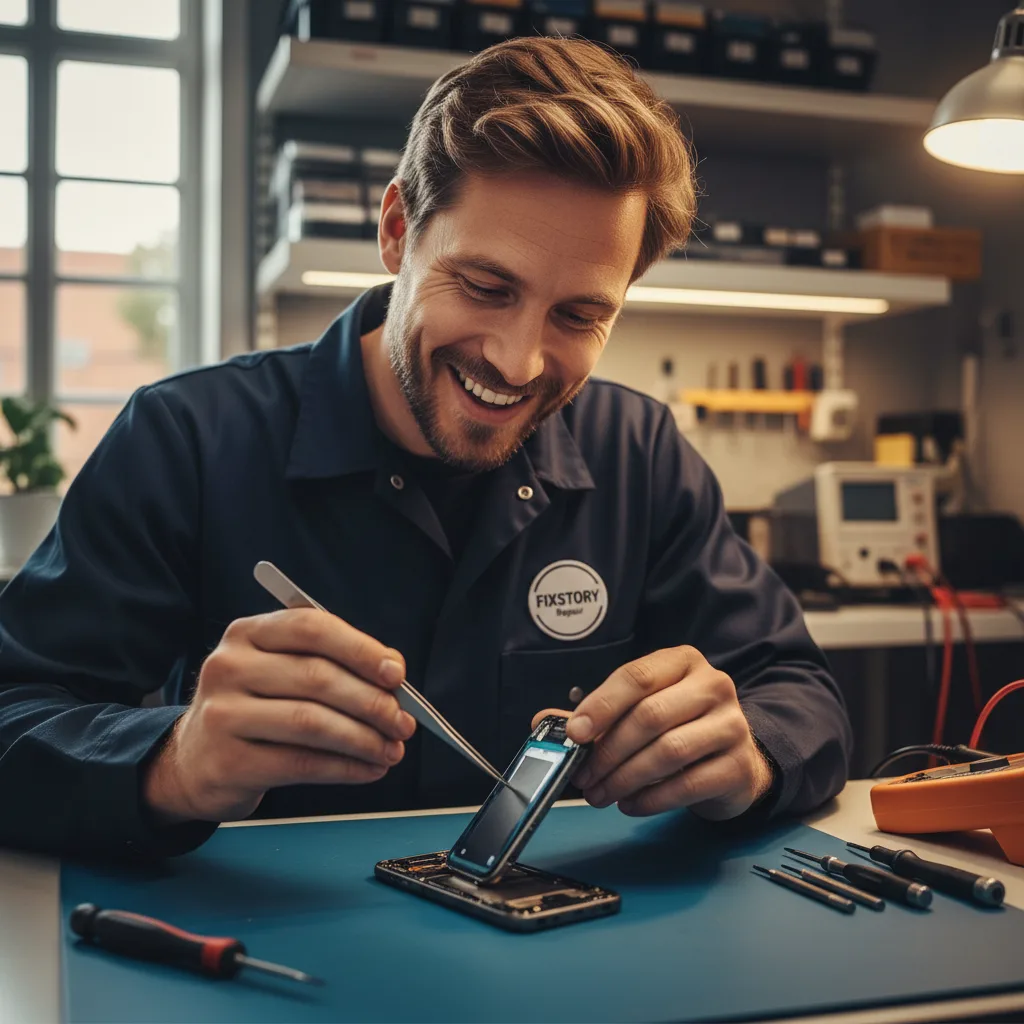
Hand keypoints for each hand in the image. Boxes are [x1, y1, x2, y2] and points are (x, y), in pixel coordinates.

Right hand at [143, 609, 416, 823]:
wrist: (192, 760)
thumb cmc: (256, 707)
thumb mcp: (280, 672)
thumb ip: (331, 665)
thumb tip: (394, 679)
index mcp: (248, 633)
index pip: (311, 627)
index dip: (360, 649)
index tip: (397, 673)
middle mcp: (228, 666)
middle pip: (316, 677)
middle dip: (372, 701)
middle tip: (404, 722)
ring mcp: (222, 714)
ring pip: (311, 722)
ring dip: (364, 738)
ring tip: (392, 750)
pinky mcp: (227, 762)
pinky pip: (300, 764)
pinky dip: (345, 767)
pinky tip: (368, 770)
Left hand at [532, 646, 773, 820]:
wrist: (734, 760)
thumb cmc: (678, 727)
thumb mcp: (639, 710)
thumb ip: (595, 714)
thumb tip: (541, 720)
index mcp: (683, 662)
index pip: (637, 677)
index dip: (602, 705)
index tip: (575, 734)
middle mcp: (713, 686)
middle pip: (651, 715)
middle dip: (609, 750)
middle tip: (583, 776)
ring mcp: (732, 725)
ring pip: (669, 751)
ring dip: (625, 777)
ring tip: (601, 793)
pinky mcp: (738, 766)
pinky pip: (687, 785)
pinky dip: (650, 798)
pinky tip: (630, 803)